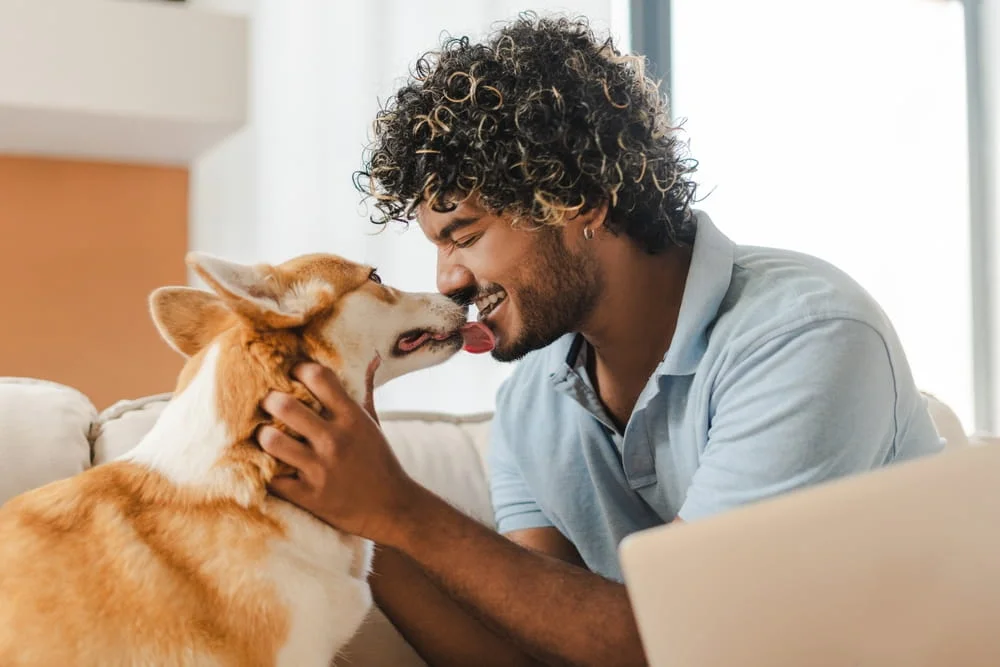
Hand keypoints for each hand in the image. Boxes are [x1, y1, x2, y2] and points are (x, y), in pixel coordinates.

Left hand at [257, 358, 422, 544]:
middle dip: (270, 400)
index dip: (298, 369)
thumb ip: (365, 391)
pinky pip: (271, 478)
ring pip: (271, 441)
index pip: (318, 376)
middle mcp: (335, 440)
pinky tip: (267, 467)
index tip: (290, 374)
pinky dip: (265, 472)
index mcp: (351, 418)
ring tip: (266, 436)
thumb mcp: (373, 424)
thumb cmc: (379, 462)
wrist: (392, 509)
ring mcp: (320, 469)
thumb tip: (374, 357)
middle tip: (268, 404)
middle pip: (285, 405)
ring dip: (263, 437)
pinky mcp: (308, 496)